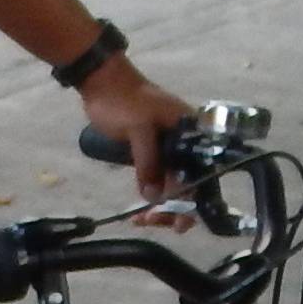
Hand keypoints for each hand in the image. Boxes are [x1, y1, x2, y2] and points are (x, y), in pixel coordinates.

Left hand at [83, 57, 196, 208]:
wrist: (100, 81)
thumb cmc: (123, 100)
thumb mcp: (138, 129)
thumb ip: (147, 161)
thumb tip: (152, 196)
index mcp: (192, 131)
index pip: (202, 170)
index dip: (193, 198)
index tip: (181, 221)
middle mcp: (185, 142)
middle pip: (188, 181)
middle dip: (174, 206)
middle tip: (154, 222)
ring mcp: (168, 147)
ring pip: (171, 183)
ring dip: (160, 204)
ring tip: (142, 220)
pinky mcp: (150, 151)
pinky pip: (156, 177)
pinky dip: (150, 194)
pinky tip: (141, 211)